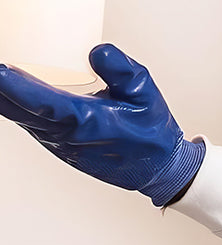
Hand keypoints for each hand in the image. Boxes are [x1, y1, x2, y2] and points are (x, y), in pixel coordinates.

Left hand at [0, 43, 204, 206]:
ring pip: (20, 117)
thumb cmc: (153, 134)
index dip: (13, 85)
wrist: (160, 171)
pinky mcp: (59, 148)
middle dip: (0, 88)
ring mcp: (60, 145)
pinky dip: (15, 105)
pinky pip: (29, 123)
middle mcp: (69, 137)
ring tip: (0, 74)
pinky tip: (10, 88)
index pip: (41, 102)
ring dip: (4, 96)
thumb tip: (95, 52)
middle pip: (17, 109)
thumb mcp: (146, 93)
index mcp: (88, 123)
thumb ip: (121, 69)